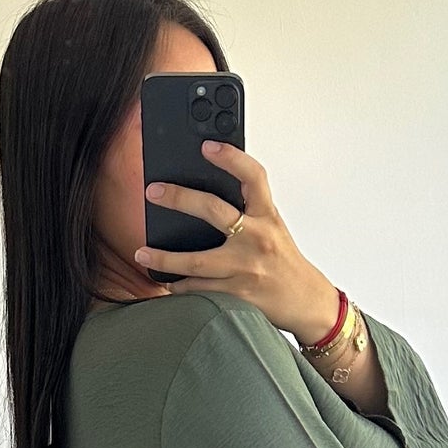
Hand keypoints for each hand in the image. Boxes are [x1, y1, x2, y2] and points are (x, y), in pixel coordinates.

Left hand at [134, 140, 341, 347]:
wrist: (305, 300)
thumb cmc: (283, 260)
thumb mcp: (272, 226)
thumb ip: (248, 208)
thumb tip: (207, 190)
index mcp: (268, 216)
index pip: (253, 177)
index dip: (231, 158)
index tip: (207, 147)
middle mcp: (258, 239)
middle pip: (214, 211)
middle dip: (180, 199)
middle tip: (153, 192)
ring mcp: (246, 268)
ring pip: (196, 261)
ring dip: (164, 258)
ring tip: (142, 253)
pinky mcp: (237, 294)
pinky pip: (200, 289)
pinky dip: (179, 286)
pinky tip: (165, 281)